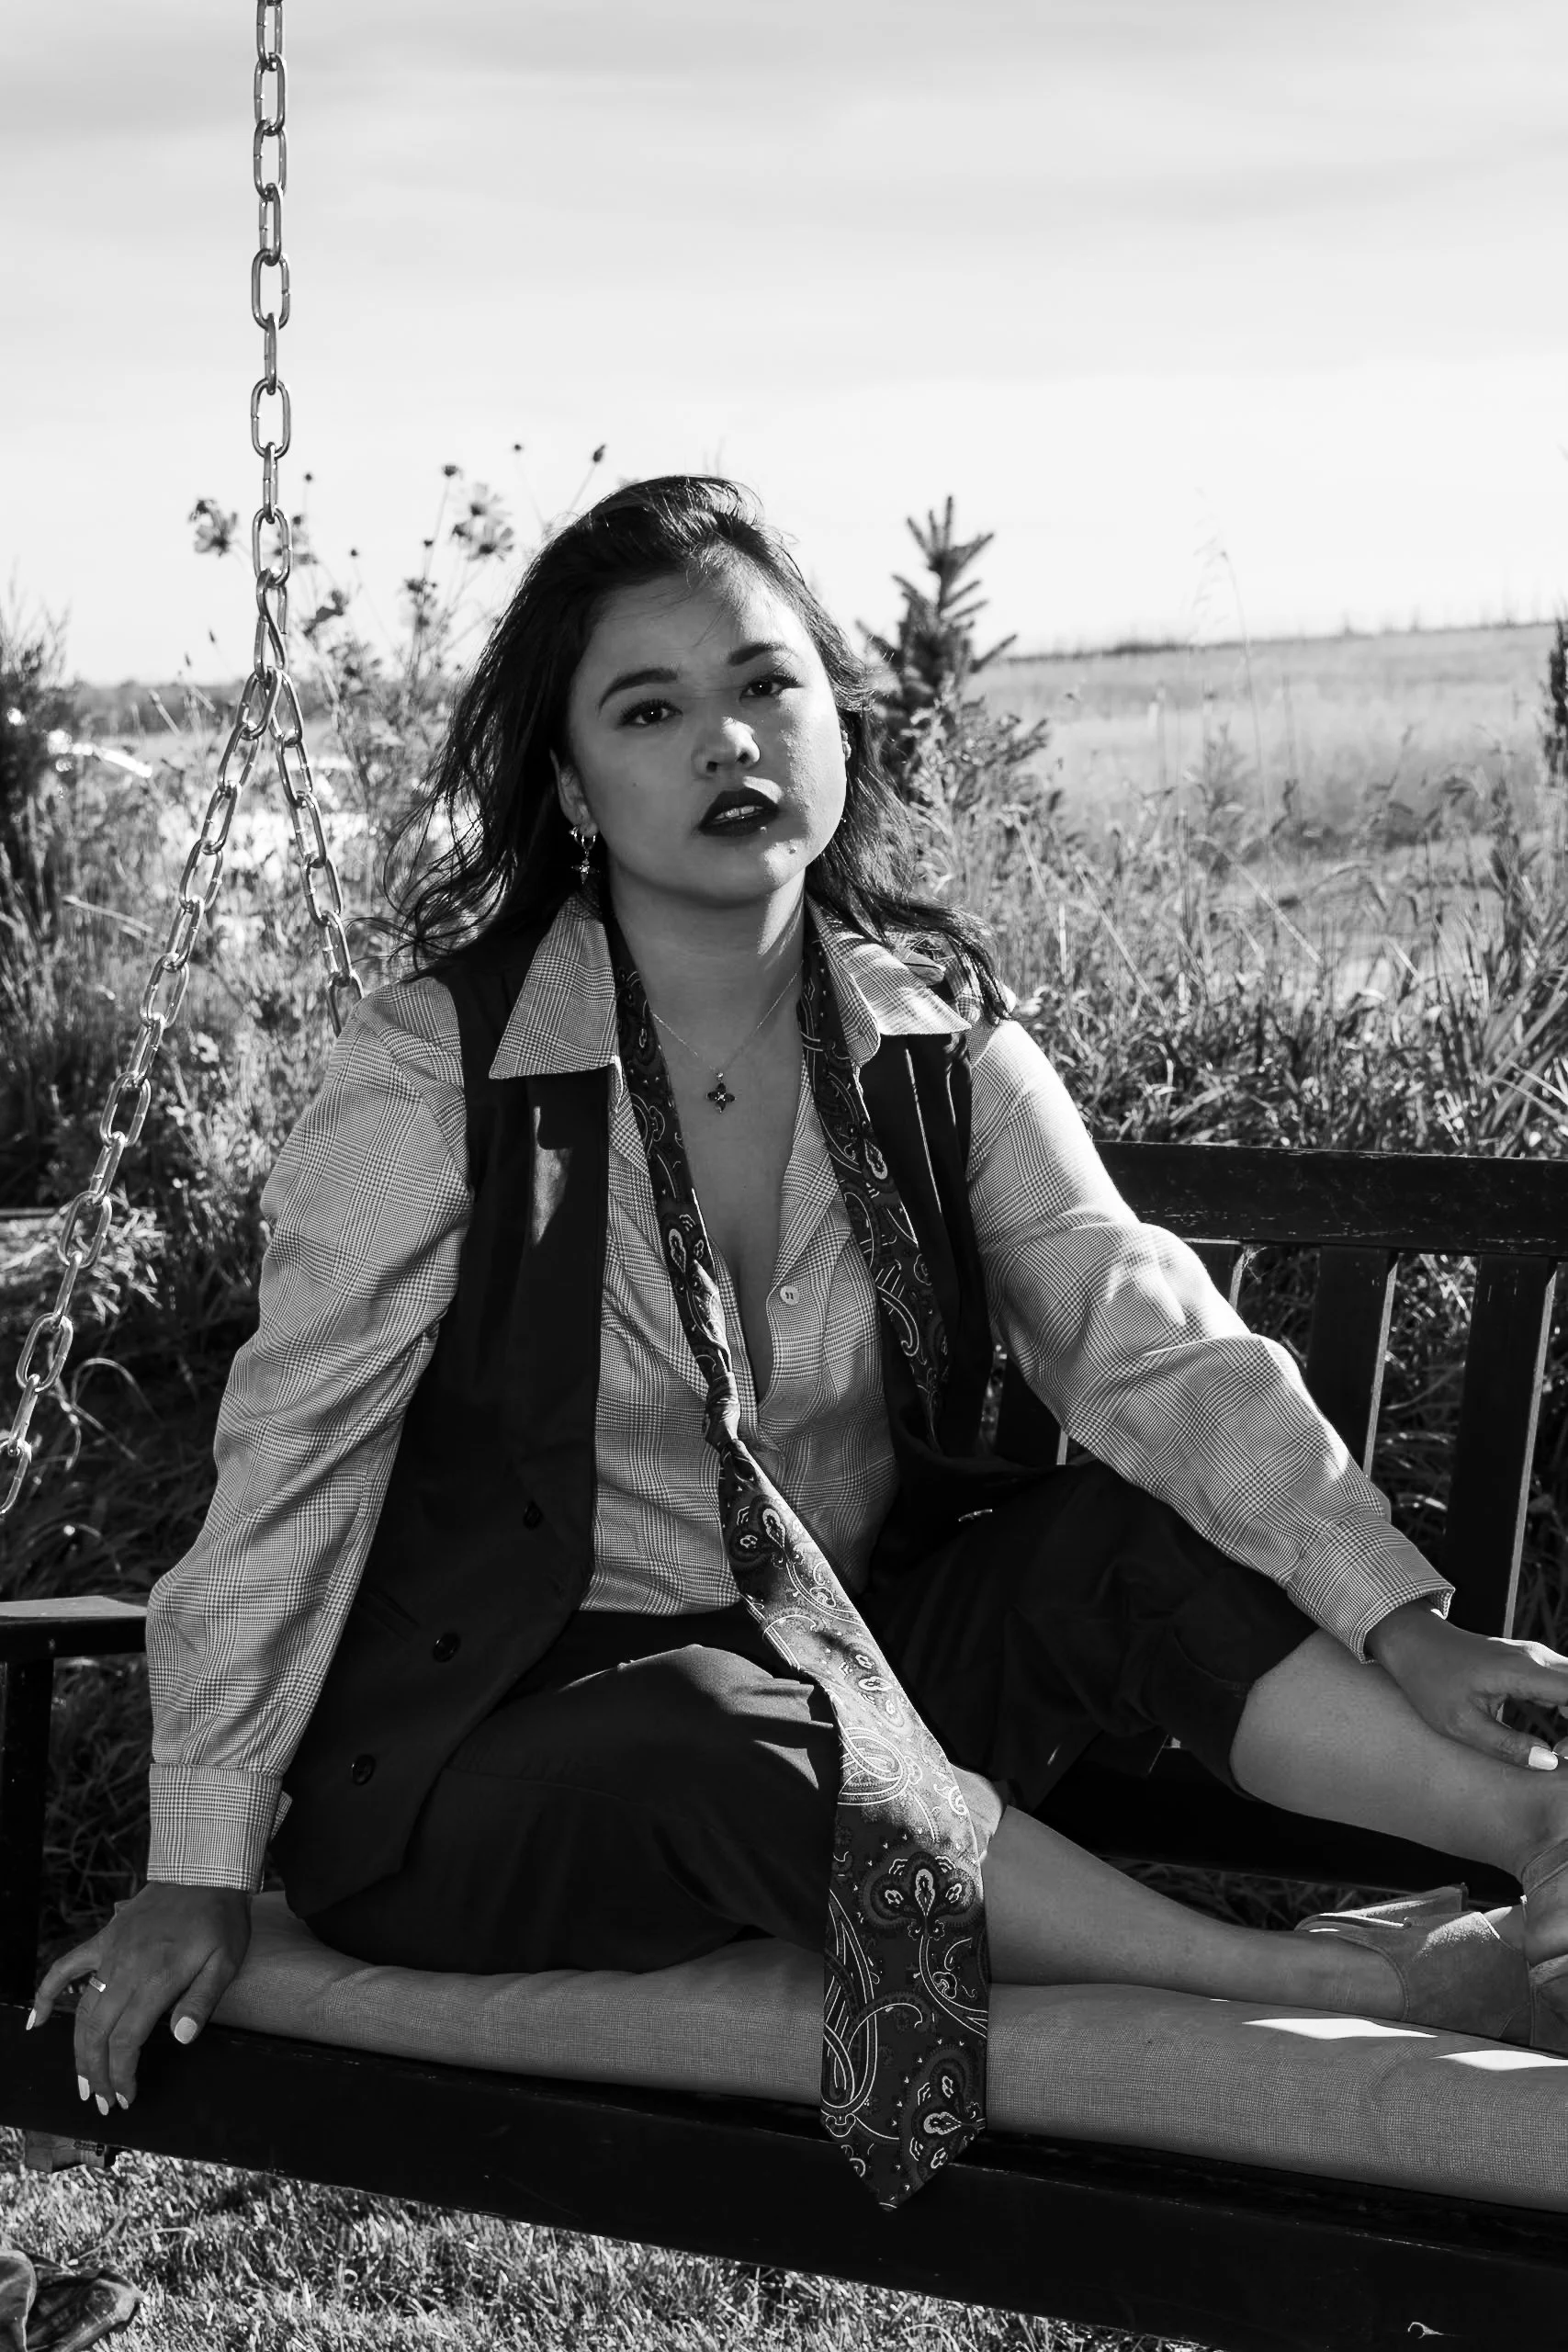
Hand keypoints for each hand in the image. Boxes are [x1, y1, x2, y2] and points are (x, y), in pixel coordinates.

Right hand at [29, 1881, 251, 2115]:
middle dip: (97, 2073)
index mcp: (156, 1978)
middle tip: (102, 2102)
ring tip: (83, 2082)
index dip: (121, 2075)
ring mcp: (109, 1953)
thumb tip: (181, 2039)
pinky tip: (35, 2022)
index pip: (126, 2040)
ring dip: (78, 2050)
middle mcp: (126, 1969)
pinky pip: (65, 1967)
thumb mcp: (225, 1961)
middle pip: (98, 2033)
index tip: (125, 2098)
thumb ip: (202, 2001)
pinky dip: (46, 1994)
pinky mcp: (103, 1939)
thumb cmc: (220, 1919)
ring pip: (81, 2010)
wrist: (204, 1870)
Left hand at [1368, 1600, 1567, 1769]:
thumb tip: (1550, 1762)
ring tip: (1561, 1750)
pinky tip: (1560, 1738)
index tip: (1565, 1753)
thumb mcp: (1459, 1723)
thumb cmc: (1430, 1681)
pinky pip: (1567, 1685)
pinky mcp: (1533, 1664)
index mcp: (1521, 1671)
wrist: (1414, 1642)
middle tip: (1564, 1754)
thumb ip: (1506, 1745)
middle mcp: (1536, 1658)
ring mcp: (1536, 1658)